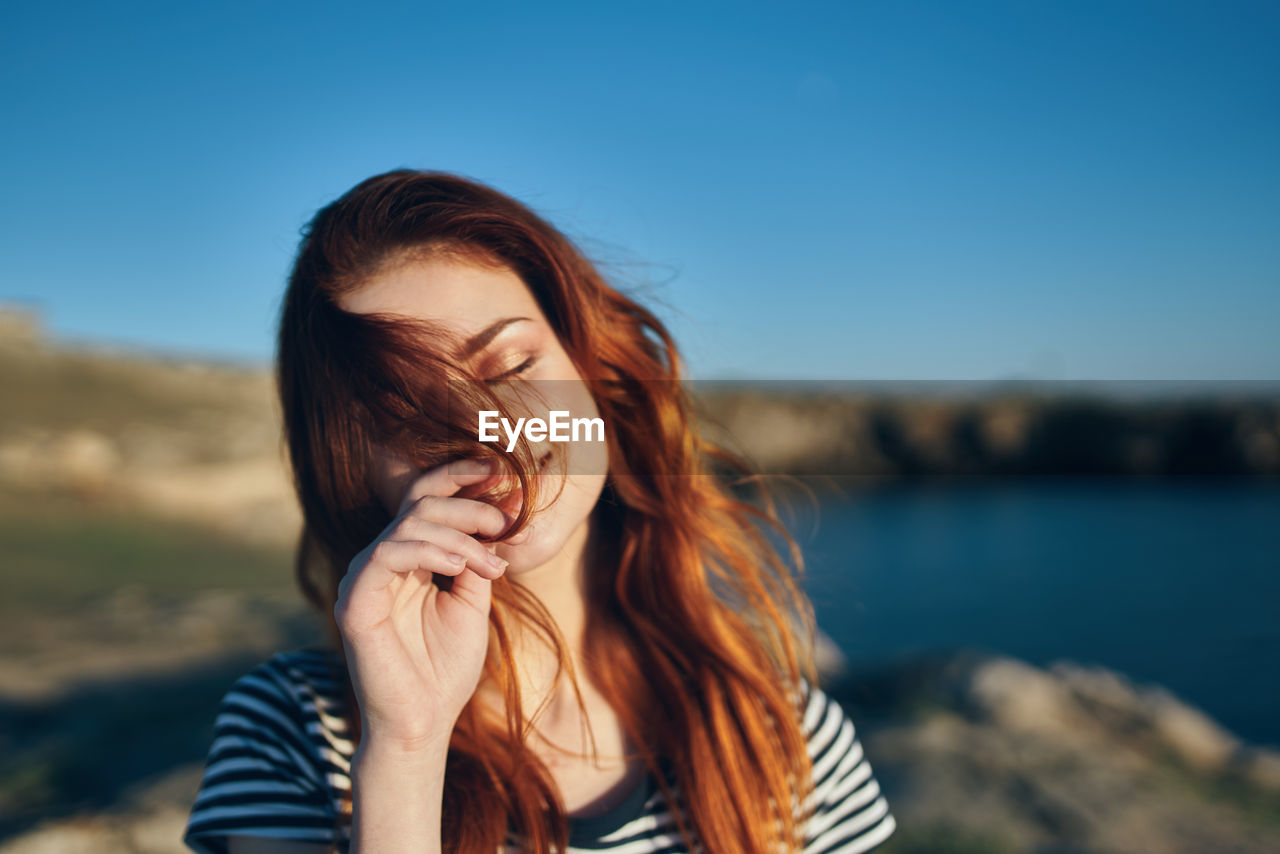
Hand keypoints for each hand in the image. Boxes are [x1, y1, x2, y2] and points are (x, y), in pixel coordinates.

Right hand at [334, 457, 525, 752]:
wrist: (424, 721)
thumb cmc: (446, 667)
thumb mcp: (473, 602)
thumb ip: (476, 560)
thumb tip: (497, 518)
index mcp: (407, 557)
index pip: (426, 499)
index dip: (458, 475)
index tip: (498, 468)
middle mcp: (381, 560)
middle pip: (420, 504)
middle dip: (468, 506)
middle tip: (504, 522)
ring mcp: (364, 578)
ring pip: (409, 525)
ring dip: (459, 536)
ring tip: (491, 564)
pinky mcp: (355, 601)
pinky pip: (389, 554)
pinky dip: (430, 552)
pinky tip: (460, 567)